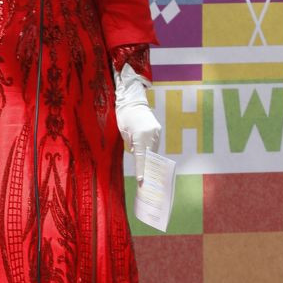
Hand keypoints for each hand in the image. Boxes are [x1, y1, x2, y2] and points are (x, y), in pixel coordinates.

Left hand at [114, 62, 160, 184]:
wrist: (132, 102)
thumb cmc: (124, 117)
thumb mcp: (125, 134)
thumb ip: (133, 145)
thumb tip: (138, 153)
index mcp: (140, 136)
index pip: (141, 157)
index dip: (141, 170)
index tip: (142, 181)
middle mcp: (151, 134)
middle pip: (150, 155)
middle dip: (147, 167)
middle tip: (145, 180)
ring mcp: (156, 132)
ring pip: (153, 150)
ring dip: (149, 158)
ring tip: (146, 170)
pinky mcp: (158, 129)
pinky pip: (154, 143)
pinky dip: (150, 150)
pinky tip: (147, 156)